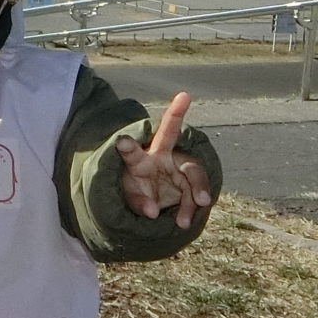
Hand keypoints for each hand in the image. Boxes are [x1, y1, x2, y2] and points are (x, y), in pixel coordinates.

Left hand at [116, 91, 212, 229]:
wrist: (156, 202)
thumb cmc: (138, 193)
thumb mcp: (132, 199)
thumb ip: (139, 203)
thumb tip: (152, 213)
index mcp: (139, 160)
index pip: (131, 150)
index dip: (127, 146)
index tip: (120, 142)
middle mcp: (160, 156)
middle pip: (168, 133)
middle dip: (176, 113)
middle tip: (184, 96)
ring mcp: (178, 166)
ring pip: (192, 170)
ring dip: (195, 191)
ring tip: (192, 211)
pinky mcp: (191, 181)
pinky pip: (197, 192)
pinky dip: (192, 207)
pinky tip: (183, 221)